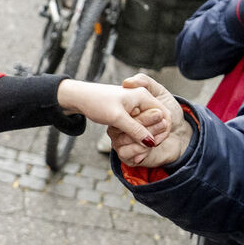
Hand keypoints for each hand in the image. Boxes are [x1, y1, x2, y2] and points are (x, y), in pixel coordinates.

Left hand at [55, 78, 173, 144]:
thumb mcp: (117, 118)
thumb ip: (135, 130)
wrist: (80, 97)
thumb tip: (150, 143)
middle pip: (157, 119)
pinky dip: (136, 132)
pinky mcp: (128, 110)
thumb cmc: (97, 103)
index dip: (161, 131)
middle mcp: (142, 98)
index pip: (163, 114)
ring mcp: (135, 104)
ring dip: (143, 135)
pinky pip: (138, 123)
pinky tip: (131, 142)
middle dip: (152, 134)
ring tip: (137, 149)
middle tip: (145, 149)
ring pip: (147, 122)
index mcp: (143, 96)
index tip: (153, 144)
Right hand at [109, 71, 193, 168]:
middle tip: (164, 123)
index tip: (159, 114)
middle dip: (147, 123)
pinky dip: (141, 150)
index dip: (142, 113)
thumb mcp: (159, 92)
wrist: (180, 135)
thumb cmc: (169, 114)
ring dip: (146, 137)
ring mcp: (122, 141)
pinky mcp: (127, 156)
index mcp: (125, 111)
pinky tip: (152, 147)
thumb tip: (127, 82)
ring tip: (161, 135)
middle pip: (123, 126)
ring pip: (124, 140)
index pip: (124, 111)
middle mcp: (120, 126)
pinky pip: (126, 154)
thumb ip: (144, 82)